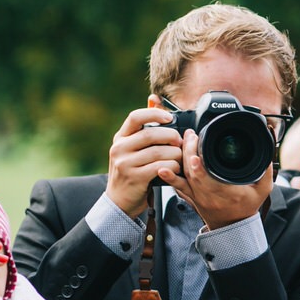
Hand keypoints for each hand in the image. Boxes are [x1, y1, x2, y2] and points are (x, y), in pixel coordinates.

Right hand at [105, 98, 183, 216]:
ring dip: (175, 154)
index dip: (155, 114)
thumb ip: (143, 126)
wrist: (119, 201)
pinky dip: (172, 167)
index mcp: (120, 138)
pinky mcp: (134, 178)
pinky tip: (174, 169)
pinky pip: (160, 167)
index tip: (170, 118)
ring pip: (158, 152)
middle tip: (180, 142)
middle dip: (171, 136)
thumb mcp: (132, 148)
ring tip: (180, 158)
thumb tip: (154, 99)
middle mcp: (119, 148)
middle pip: (150, 134)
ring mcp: (125, 163)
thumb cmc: (131, 171)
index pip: (135, 117)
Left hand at [160, 128, 273, 230]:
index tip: (194, 156)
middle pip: (193, 174)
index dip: (199, 169)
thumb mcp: (263, 189)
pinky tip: (162, 168)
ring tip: (184, 140)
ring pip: (184, 178)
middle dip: (189, 152)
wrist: (234, 227)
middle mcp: (209, 196)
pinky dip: (169, 178)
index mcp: (226, 194)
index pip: (209, 181)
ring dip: (180, 159)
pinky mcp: (191, 197)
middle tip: (191, 134)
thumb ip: (267, 169)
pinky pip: (178, 187)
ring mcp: (198, 197)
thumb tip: (269, 147)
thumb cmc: (247, 207)